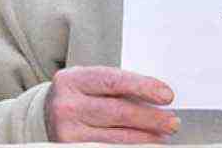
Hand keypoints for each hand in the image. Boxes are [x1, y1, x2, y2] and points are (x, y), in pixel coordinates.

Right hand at [43, 66, 177, 142]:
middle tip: (172, 121)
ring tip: (162, 136)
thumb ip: (117, 88)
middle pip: (118, 112)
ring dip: (146, 138)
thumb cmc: (78, 98)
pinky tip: (144, 145)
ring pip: (118, 137)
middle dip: (151, 118)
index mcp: (71, 80)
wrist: (48, 118)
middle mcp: (66, 105)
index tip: (166, 95)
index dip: (142, 86)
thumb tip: (157, 98)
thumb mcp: (89, 84)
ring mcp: (68, 131)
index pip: (112, 81)